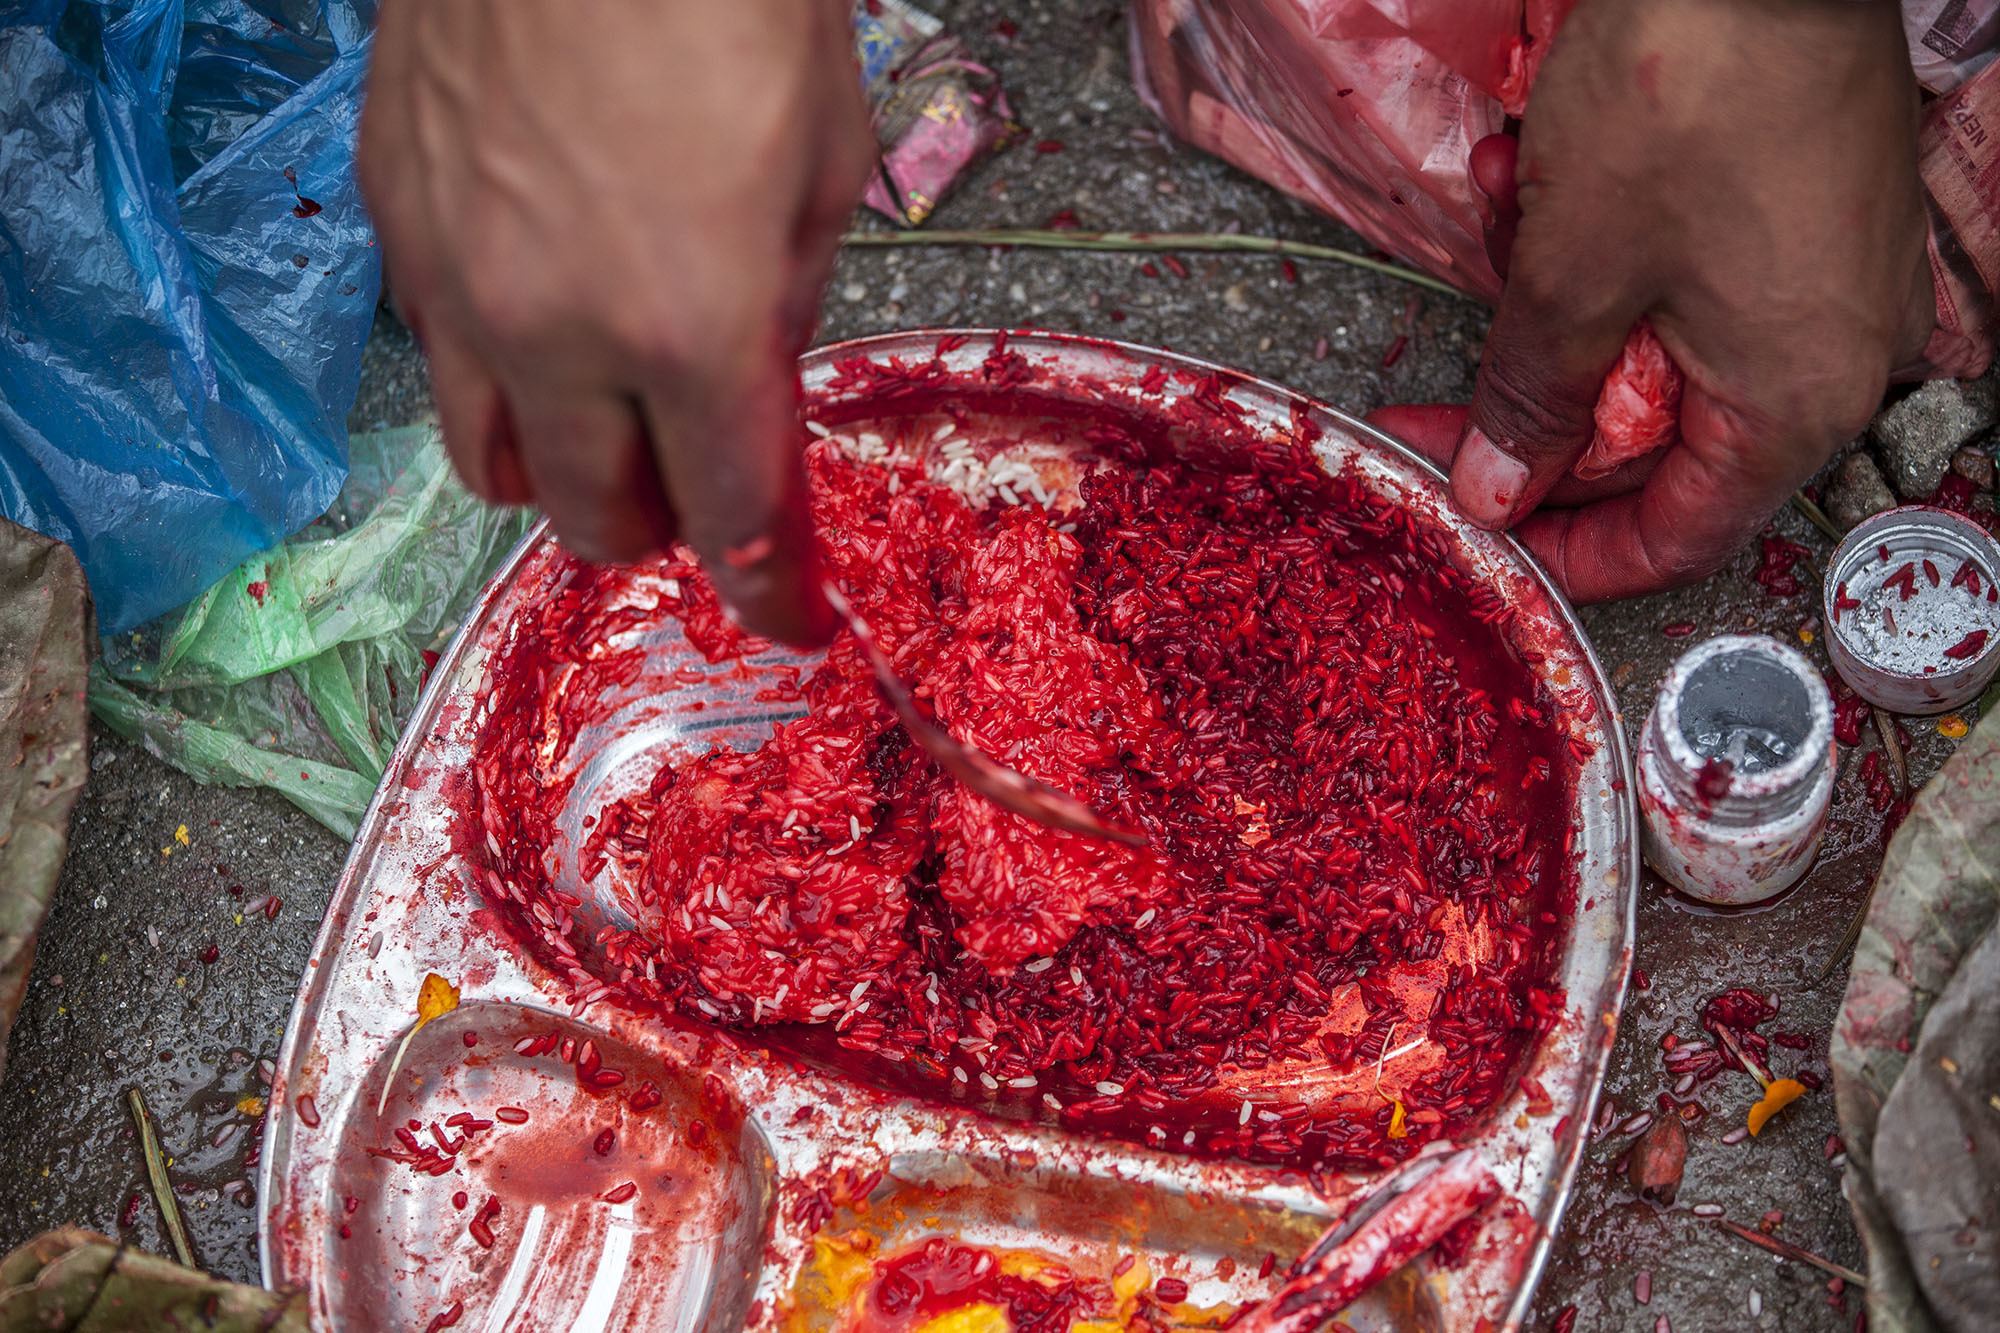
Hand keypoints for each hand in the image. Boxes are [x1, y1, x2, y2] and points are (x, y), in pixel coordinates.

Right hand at [361, 0, 873, 643]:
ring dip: (564, 476)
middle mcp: (559, 332)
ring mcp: (459, 282)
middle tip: (701, 489)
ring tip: (613, 428)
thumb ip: (785, 307)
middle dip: (663, 531)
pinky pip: (439, 357)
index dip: (774, 592)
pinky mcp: (397, 224)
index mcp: (692, 328)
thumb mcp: (821, 163)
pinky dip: (499, 378)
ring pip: (490, 465)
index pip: (735, 523)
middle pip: (594, 522)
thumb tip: (759, 387)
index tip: (793, 616)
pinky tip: (542, 319)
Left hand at [1441, 0, 1932, 600]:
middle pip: (1651, 442)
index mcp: (1793, 404)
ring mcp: (1821, 281)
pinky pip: (1681, 272)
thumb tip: (1496, 492)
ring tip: (1502, 217)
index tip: (1488, 542)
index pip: (1679, 536)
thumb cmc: (1692, 96)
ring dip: (1553, 298)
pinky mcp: (1795, 213)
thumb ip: (1532, 399)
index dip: (1573, 554)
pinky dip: (1601, 241)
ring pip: (1650, 344)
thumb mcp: (1575, 272)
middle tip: (1433, 404)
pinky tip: (1537, 171)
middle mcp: (1828, 356)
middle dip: (1530, 407)